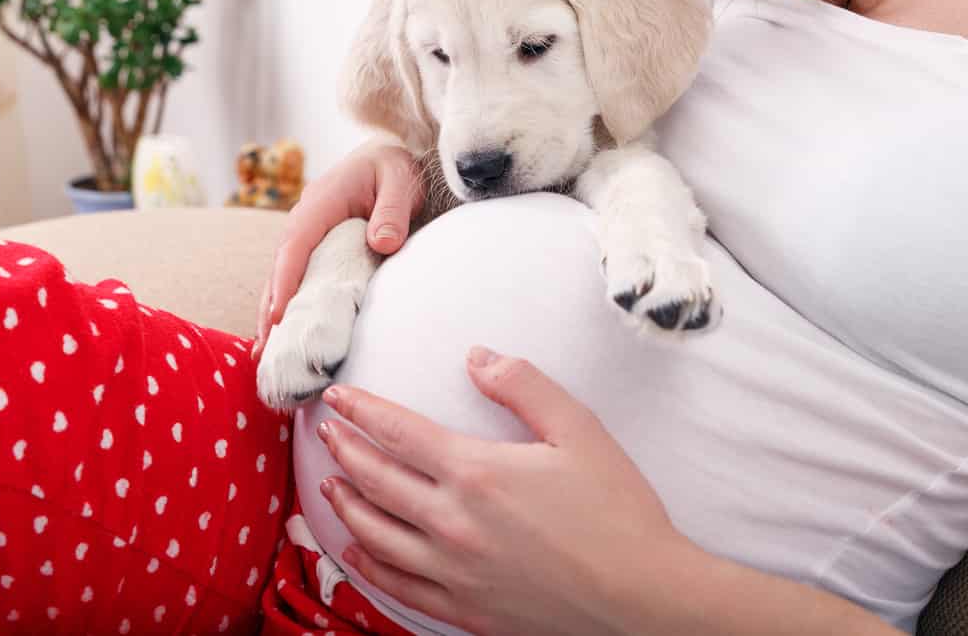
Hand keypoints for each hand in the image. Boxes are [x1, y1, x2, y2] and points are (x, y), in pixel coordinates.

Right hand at [251, 138, 421, 357]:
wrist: (391, 156)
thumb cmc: (395, 170)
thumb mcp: (400, 184)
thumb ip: (392, 212)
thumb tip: (381, 244)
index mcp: (320, 203)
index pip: (296, 245)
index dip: (285, 281)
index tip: (279, 315)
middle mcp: (304, 218)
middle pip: (280, 267)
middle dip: (270, 307)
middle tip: (264, 349)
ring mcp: (306, 233)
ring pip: (282, 275)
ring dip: (272, 310)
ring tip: (264, 352)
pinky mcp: (314, 246)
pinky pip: (296, 276)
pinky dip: (287, 302)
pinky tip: (283, 332)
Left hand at [316, 347, 682, 635]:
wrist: (642, 598)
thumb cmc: (618, 512)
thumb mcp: (579, 429)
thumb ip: (524, 385)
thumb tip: (477, 358)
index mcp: (476, 472)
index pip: (398, 432)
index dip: (361, 410)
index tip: (336, 397)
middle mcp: (452, 523)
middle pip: (376, 480)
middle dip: (344, 450)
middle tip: (325, 431)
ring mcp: (453, 572)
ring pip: (375, 534)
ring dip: (346, 503)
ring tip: (330, 482)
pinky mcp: (464, 609)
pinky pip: (397, 585)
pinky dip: (366, 564)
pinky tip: (355, 550)